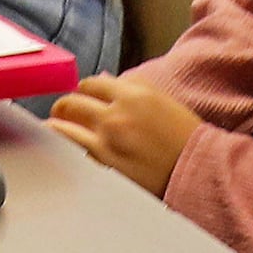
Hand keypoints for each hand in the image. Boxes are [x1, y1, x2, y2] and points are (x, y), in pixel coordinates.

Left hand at [51, 76, 203, 196]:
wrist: (199, 171)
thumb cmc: (186, 137)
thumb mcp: (163, 102)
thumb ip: (132, 89)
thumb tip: (105, 82)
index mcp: (133, 94)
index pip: (91, 84)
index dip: (83, 90)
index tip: (81, 96)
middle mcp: (116, 114)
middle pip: (72, 102)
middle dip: (65, 107)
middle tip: (62, 112)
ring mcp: (106, 142)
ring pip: (62, 128)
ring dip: (55, 127)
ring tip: (53, 129)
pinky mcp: (103, 167)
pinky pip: (71, 154)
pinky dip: (63, 150)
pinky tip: (60, 151)